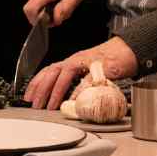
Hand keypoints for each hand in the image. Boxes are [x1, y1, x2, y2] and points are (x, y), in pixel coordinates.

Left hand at [21, 37, 136, 109]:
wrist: (128, 50)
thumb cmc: (109, 61)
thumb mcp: (87, 70)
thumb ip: (76, 81)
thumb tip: (65, 98)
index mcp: (71, 61)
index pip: (48, 70)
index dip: (36, 83)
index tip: (28, 97)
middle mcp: (76, 60)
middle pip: (53, 72)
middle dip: (41, 89)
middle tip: (35, 105)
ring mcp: (87, 62)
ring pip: (66, 74)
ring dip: (56, 91)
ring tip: (51, 106)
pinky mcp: (100, 67)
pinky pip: (87, 79)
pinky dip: (80, 90)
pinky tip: (74, 100)